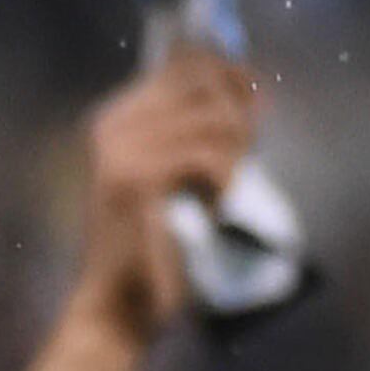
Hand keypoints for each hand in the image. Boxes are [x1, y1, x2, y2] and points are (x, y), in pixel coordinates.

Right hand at [68, 47, 258, 344]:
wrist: (117, 306)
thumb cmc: (149, 246)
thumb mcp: (169, 176)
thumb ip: (194, 131)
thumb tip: (252, 87)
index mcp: (114, 119)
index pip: (183, 64)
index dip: (231, 73)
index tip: (258, 97)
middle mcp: (112, 126)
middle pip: (202, 83)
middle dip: (240, 114)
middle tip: (245, 155)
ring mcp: (120, 151)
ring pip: (212, 120)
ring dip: (234, 155)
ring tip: (223, 190)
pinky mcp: (137, 180)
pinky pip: (207, 156)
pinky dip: (223, 182)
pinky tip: (212, 208)